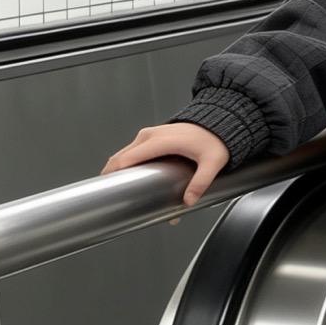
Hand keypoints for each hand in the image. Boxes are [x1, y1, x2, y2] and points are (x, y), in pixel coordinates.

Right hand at [101, 122, 230, 207]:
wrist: (216, 123)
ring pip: (123, 155)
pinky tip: (127, 178)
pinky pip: (130, 152)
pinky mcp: (149, 137)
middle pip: (120, 157)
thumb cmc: (213, 140)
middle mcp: (148, 136)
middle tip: (111, 197)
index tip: (109, 190)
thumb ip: (200, 182)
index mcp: (159, 141)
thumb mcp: (212, 163)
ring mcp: (147, 135)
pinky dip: (125, 164)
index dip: (114, 174)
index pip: (127, 159)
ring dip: (117, 171)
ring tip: (117, 190)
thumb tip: (188, 201)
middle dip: (112, 176)